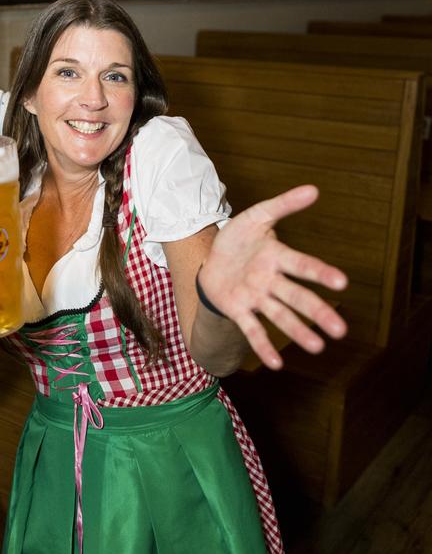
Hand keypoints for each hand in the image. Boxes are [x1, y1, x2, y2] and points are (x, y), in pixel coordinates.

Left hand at [198, 185, 347, 369]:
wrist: (211, 258)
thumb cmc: (240, 238)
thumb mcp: (257, 216)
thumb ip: (283, 204)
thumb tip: (314, 189)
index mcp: (278, 257)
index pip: (302, 265)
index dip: (320, 273)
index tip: (342, 283)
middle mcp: (271, 280)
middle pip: (297, 297)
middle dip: (317, 313)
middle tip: (340, 330)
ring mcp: (256, 297)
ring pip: (279, 316)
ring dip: (297, 331)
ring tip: (317, 347)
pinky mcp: (238, 309)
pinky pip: (252, 329)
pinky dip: (262, 345)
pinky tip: (274, 364)